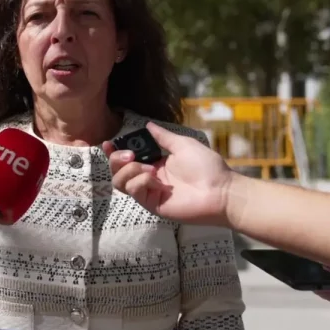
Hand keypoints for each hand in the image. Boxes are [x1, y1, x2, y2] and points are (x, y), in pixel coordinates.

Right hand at [101, 122, 234, 225]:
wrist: (220, 190)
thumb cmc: (206, 167)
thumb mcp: (183, 145)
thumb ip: (163, 137)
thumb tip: (148, 125)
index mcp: (155, 163)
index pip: (128, 158)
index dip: (115, 152)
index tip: (109, 143)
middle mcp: (148, 178)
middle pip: (118, 171)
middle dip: (117, 160)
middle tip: (130, 155)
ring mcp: (149, 192)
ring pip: (121, 182)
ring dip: (129, 171)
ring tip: (148, 169)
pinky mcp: (151, 204)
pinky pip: (135, 191)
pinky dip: (140, 182)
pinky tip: (156, 180)